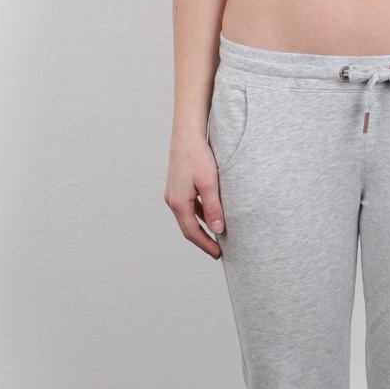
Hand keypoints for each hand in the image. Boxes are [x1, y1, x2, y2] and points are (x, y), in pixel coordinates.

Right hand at [164, 127, 225, 258]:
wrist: (187, 134)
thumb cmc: (198, 156)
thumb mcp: (210, 184)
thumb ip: (213, 208)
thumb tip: (217, 230)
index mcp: (178, 202)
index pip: (192, 232)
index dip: (205, 244)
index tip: (218, 254)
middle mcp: (172, 200)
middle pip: (187, 227)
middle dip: (202, 240)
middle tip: (217, 251)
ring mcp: (173, 193)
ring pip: (187, 217)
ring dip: (200, 228)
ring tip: (215, 236)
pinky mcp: (177, 186)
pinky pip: (188, 207)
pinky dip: (198, 215)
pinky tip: (209, 215)